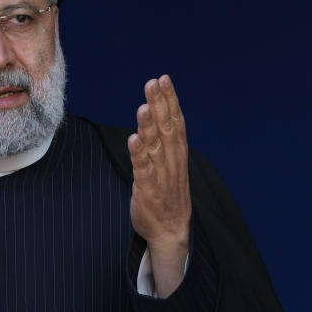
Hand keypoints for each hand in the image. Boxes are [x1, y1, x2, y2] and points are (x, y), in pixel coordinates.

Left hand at [127, 75, 190, 296]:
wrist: (170, 232)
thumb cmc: (167, 194)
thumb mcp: (170, 164)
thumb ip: (163, 141)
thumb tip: (157, 114)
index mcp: (177, 153)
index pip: (175, 120)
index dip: (170, 99)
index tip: (163, 79)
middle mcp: (171, 161)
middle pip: (166, 128)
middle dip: (160, 104)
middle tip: (152, 82)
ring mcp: (160, 176)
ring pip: (155, 146)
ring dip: (149, 125)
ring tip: (143, 106)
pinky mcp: (147, 191)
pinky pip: (143, 170)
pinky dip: (139, 154)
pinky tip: (134, 139)